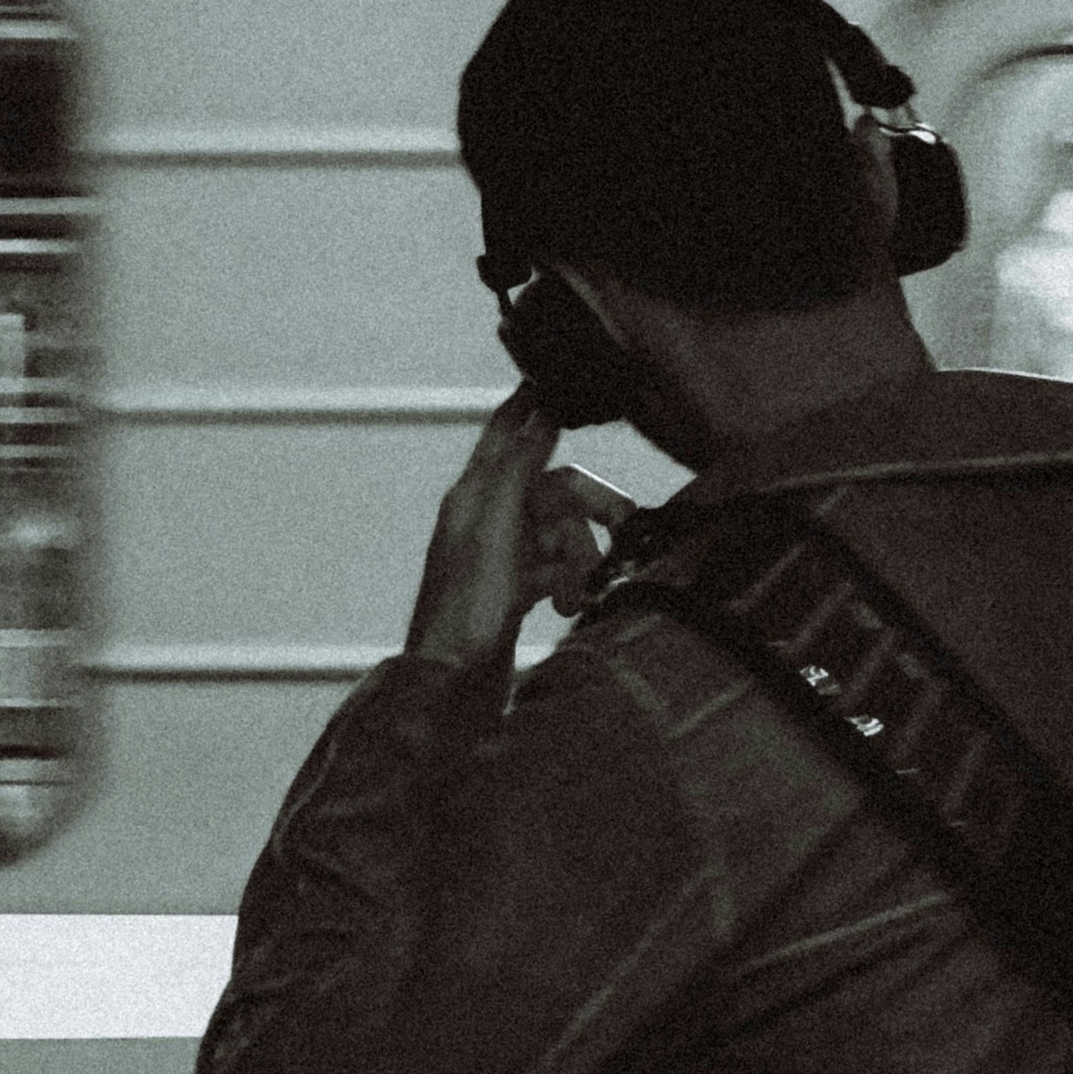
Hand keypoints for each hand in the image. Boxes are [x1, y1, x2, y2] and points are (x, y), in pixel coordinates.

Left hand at [404, 386, 640, 669]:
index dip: (531, 409)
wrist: (451, 686)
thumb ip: (517, 469)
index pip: (505, 436)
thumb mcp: (494, 529)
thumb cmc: (463, 613)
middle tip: (621, 525)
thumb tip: (538, 412)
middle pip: (552, 491)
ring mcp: (501, 559)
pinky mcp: (514, 593)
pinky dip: (570, 585)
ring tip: (579, 591)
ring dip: (579, 559)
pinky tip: (570, 606)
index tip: (558, 387)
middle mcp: (486, 522)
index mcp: (474, 499)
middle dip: (586, 512)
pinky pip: (556, 571)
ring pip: (560, 534)